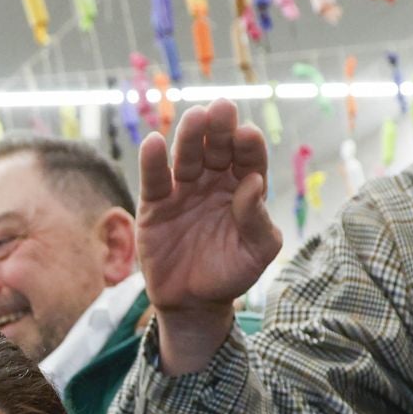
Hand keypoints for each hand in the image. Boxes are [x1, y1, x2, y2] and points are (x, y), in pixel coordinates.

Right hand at [137, 99, 280, 373]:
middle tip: (221, 109)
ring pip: (187, 157)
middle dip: (219, 129)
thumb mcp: (256, 253)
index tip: (247, 135)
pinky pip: (154, 180)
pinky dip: (153, 161)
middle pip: (217, 148)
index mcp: (243, 188)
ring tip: (195, 119)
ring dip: (190, 137)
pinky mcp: (155, 205)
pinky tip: (155, 143)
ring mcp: (184, 190)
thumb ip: (259, 221)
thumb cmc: (231, 274)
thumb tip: (253, 182)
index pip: (248, 158)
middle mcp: (213, 182)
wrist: (194, 303)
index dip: (248, 145)